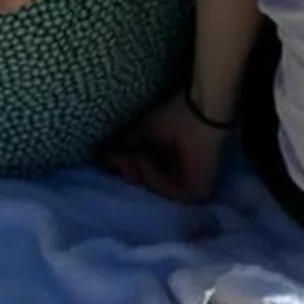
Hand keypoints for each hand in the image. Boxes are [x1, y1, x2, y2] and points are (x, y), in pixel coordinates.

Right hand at [100, 93, 227, 203]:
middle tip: (117, 159)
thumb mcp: (140, 135)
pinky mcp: (197, 193)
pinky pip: (167, 192)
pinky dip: (153, 178)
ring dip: (139, 174)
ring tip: (132, 157)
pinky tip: (145, 161)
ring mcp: (192, 190)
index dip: (127, 169)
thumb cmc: (174, 116)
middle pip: (149, 186)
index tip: (110, 159)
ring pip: (155, 190)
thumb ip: (124, 151)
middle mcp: (185, 180)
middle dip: (130, 173)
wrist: (199, 109)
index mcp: (175, 167)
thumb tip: (103, 161)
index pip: (147, 177)